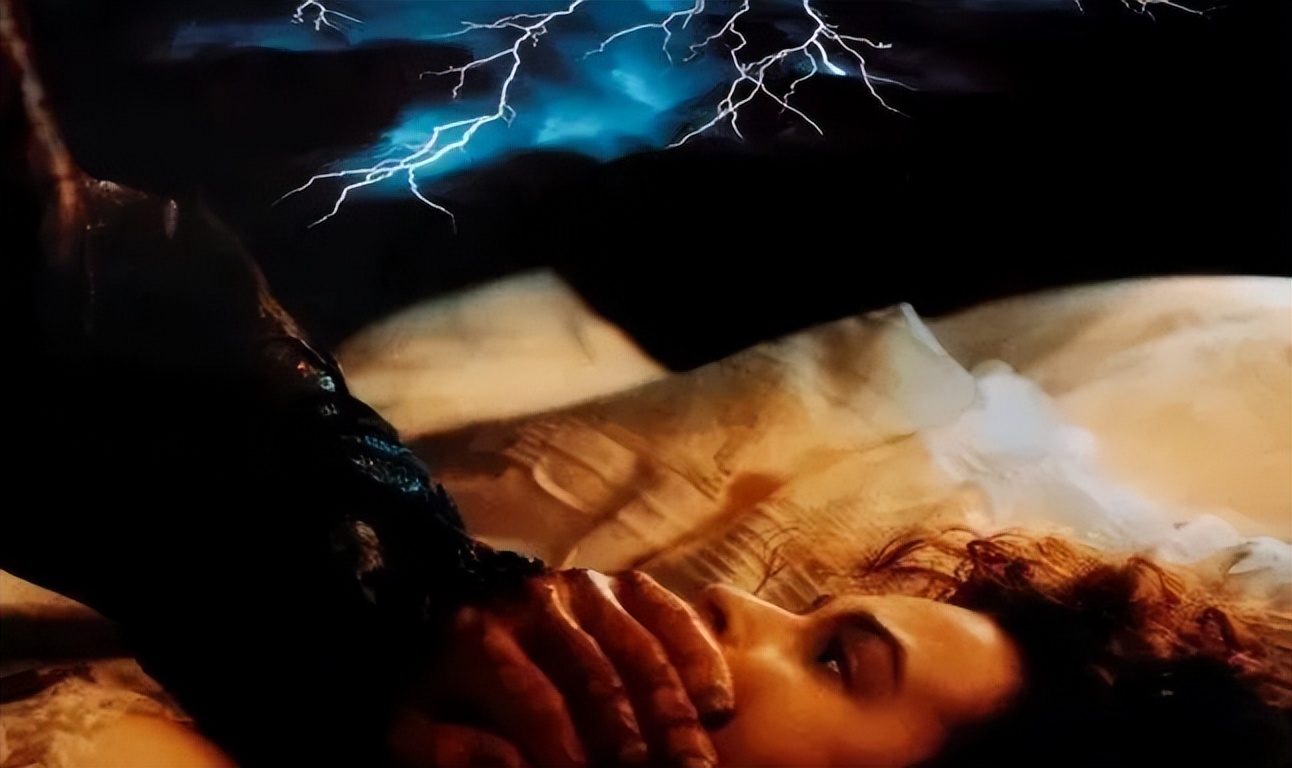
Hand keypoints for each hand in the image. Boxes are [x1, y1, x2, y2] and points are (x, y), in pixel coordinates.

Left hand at [396, 569, 734, 767]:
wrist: (468, 646)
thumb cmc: (451, 701)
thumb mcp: (420, 732)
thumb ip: (447, 751)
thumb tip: (510, 762)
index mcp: (476, 634)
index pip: (533, 702)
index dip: (564, 751)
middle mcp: (535, 597)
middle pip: (595, 678)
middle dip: (630, 741)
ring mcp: (587, 587)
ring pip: (641, 651)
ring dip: (673, 716)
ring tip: (694, 765)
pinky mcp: (627, 585)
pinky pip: (673, 618)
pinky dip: (700, 661)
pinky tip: (719, 710)